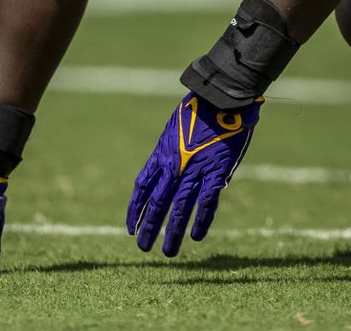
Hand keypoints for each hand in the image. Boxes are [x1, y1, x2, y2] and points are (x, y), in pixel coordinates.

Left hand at [127, 93, 259, 255]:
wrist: (221, 97)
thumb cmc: (200, 106)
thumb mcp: (176, 127)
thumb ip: (174, 150)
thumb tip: (174, 167)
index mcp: (162, 153)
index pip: (142, 187)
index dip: (135, 209)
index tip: (130, 227)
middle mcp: (174, 165)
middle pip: (156, 203)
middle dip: (149, 227)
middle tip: (143, 247)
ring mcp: (195, 170)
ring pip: (179, 208)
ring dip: (173, 232)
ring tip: (168, 252)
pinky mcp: (216, 172)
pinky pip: (206, 203)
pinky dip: (201, 221)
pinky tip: (196, 237)